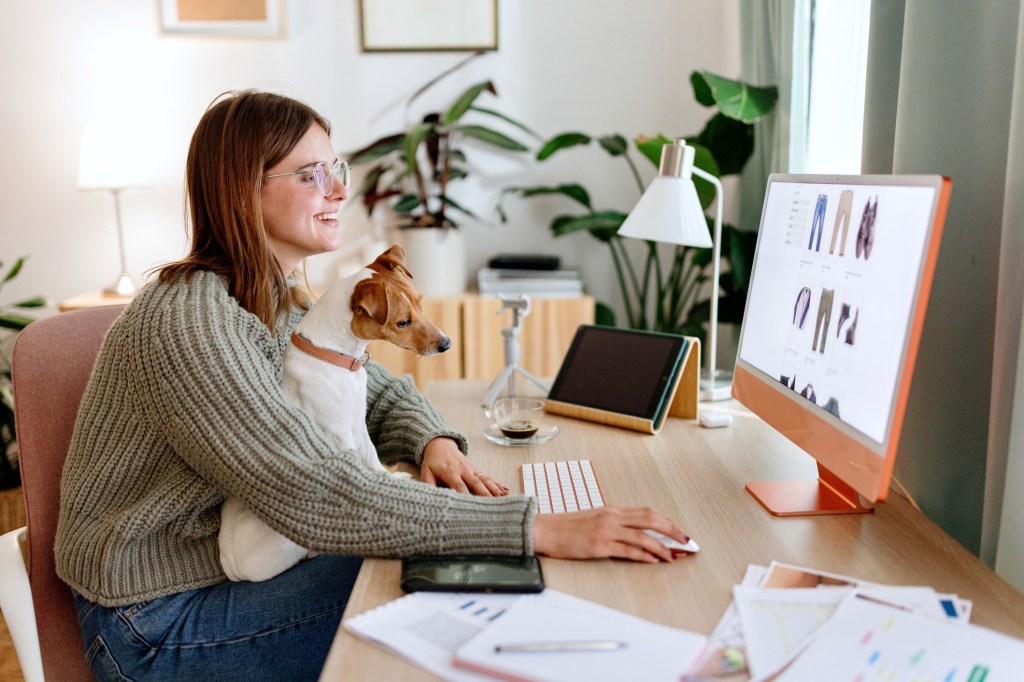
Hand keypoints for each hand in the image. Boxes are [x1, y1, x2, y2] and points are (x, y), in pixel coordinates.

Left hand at [420, 437, 508, 496]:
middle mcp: (463, 470)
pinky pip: (487, 477)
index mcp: (450, 472)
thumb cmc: (433, 462)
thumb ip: (428, 485)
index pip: (459, 486)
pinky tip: (505, 490)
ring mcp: (471, 469)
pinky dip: (497, 483)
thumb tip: (431, 497)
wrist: (441, 445)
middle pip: (475, 483)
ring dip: (494, 488)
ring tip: (503, 498)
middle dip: (485, 494)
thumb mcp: (426, 472)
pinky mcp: (476, 469)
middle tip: (493, 504)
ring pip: (484, 479)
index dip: (465, 496)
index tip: (471, 507)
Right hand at [532, 506, 686, 562]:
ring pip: (643, 537)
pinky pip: (628, 551)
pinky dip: (644, 556)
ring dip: (662, 547)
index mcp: (612, 510)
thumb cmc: (566, 527)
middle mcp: (612, 517)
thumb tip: (634, 531)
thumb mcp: (594, 518)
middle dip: (672, 531)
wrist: (544, 530)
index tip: (679, 531)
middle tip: (686, 541)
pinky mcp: (599, 545)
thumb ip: (614, 522)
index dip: (667, 521)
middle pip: (651, 520)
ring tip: (674, 556)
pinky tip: (654, 561)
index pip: (647, 512)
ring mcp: (606, 530)